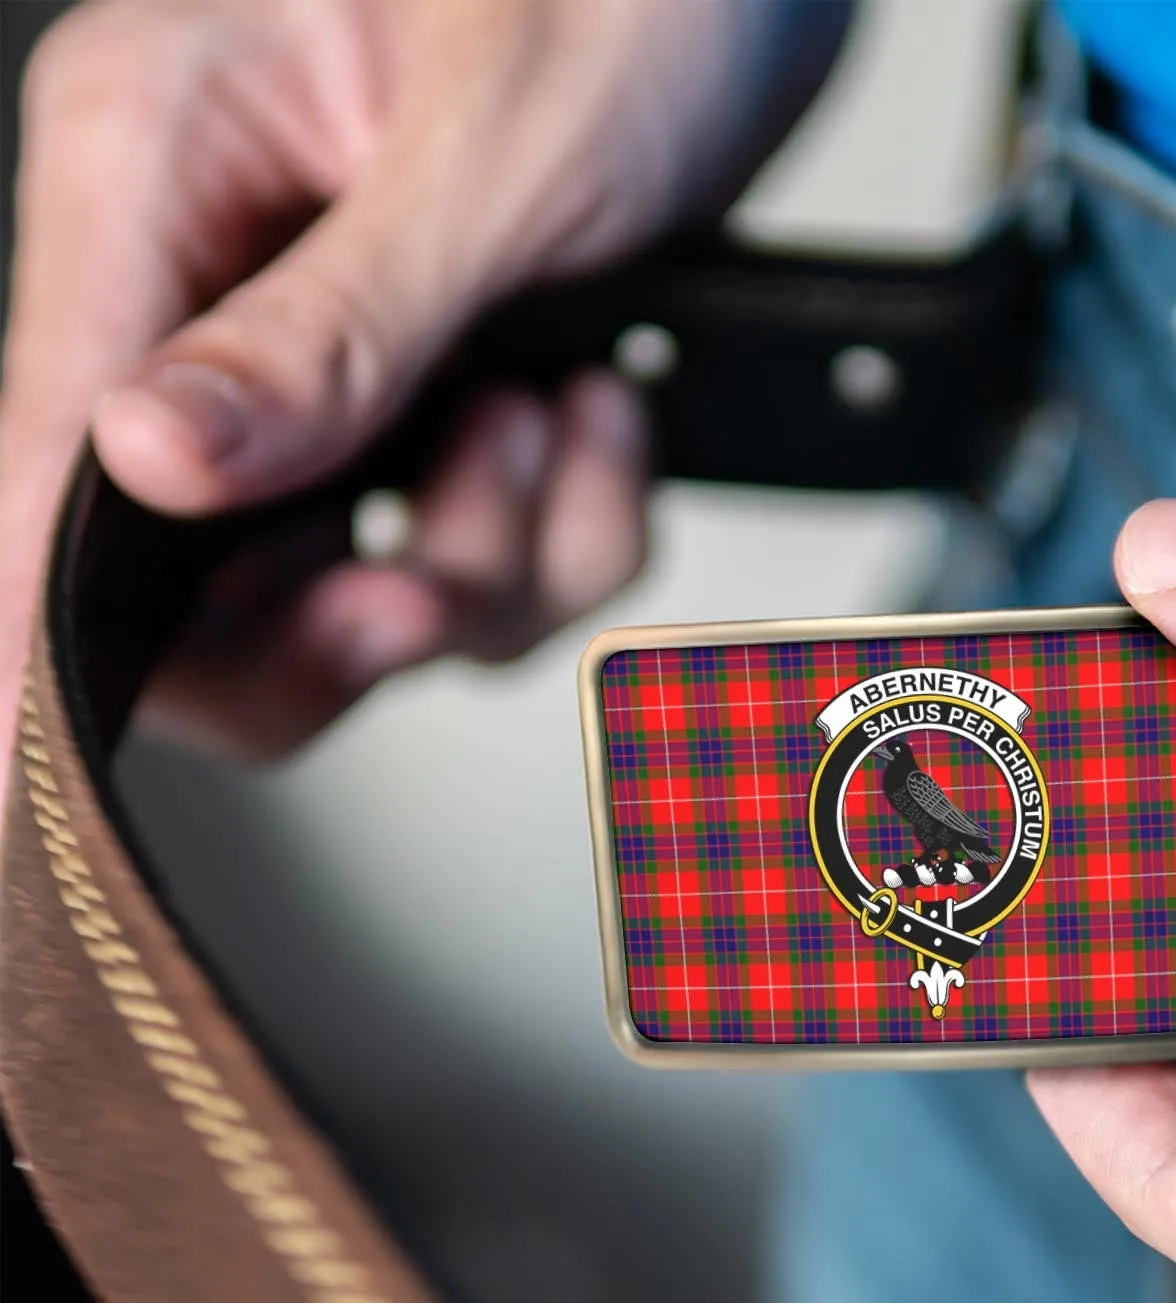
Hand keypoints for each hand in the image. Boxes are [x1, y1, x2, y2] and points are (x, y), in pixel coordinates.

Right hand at [0, 0, 842, 758]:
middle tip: (439, 588)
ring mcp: (338, 368)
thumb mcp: (490, 154)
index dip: (37, 621)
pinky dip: (577, 527)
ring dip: (503, 550)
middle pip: (204, 582)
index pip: (47, 444)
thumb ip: (326, 329)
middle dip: (354, 614)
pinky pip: (499, 562)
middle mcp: (223, 285)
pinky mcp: (439, 416)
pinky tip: (604, 414)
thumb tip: (145, 462)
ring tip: (562, 413)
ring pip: (376, 591)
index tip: (25, 761)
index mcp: (161, 170)